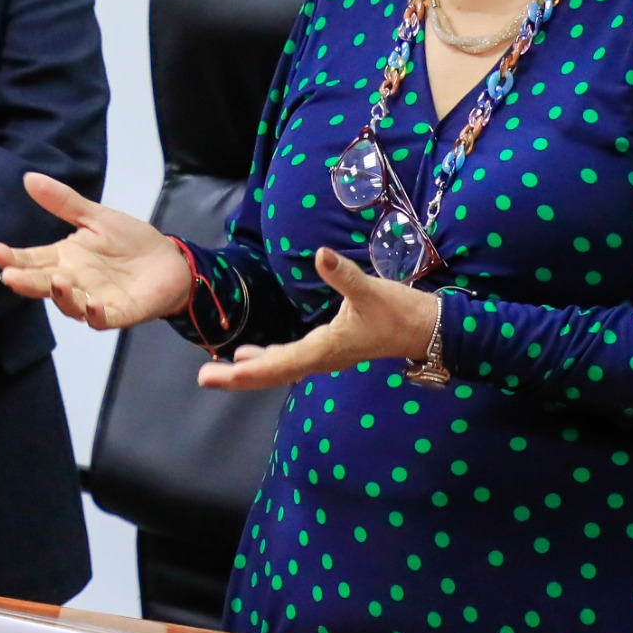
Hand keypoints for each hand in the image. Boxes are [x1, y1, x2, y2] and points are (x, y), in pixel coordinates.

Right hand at [0, 172, 189, 329]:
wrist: (168, 260)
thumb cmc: (130, 241)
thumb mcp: (95, 216)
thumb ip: (63, 202)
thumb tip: (28, 178)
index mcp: (65, 259)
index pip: (32, 260)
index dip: (12, 257)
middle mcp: (75, 282)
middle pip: (44, 285)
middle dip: (26, 282)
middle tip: (9, 276)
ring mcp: (96, 299)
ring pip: (71, 305)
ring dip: (61, 296)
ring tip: (55, 281)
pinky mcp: (121, 312)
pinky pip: (105, 319)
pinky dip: (97, 315)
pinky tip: (92, 305)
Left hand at [195, 246, 440, 391]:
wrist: (428, 330)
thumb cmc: (400, 312)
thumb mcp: (371, 291)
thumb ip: (343, 274)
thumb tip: (321, 254)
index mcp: (325, 348)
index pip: (278, 364)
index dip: (247, 370)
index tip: (219, 374)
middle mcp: (321, 358)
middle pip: (273, 373)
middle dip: (238, 377)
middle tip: (205, 378)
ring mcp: (326, 357)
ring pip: (281, 369)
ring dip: (250, 370)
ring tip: (219, 369)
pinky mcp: (331, 350)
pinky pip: (291, 361)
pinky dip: (268, 361)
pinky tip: (251, 355)